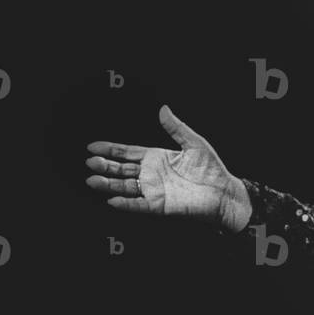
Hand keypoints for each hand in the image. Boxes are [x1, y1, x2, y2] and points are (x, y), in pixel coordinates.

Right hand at [85, 105, 251, 232]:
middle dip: (105, 166)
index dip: (111, 149)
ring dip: (108, 184)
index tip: (92, 147)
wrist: (224, 192)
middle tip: (90, 162)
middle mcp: (151, 174)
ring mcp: (154, 190)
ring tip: (92, 180)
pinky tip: (112, 200)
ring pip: (125, 187)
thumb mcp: (194, 143)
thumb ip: (176, 128)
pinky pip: (139, 205)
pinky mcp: (160, 205)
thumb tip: (163, 109)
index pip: (128, 152)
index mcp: (157, 158)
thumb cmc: (212, 169)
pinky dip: (126, 203)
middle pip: (121, 169)